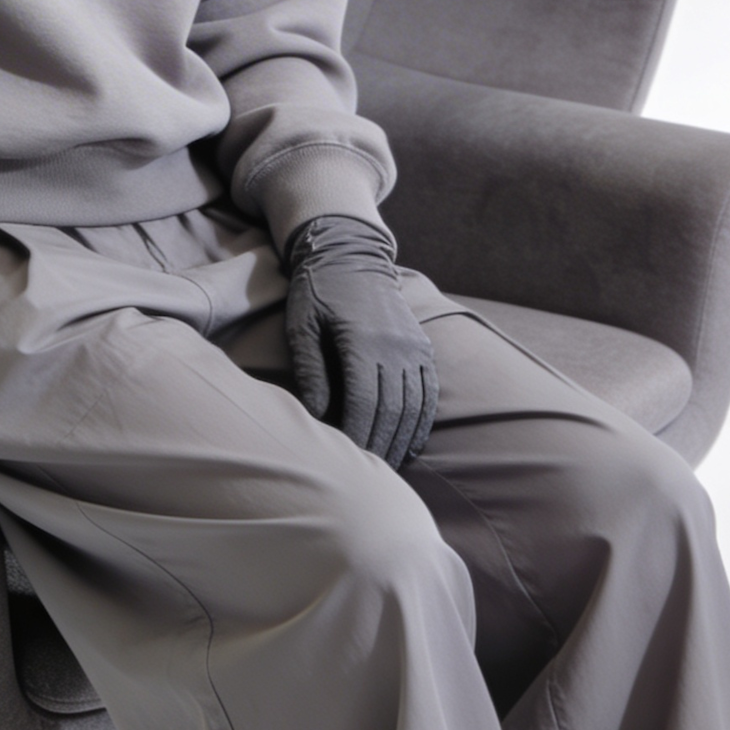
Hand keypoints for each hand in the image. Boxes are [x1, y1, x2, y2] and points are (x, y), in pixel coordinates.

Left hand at [281, 215, 437, 469]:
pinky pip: (428, 394)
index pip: (363, 403)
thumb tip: (317, 415)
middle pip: (391, 411)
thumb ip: (310, 369)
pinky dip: (420, 423)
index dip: (356, 436)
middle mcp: (396, 346)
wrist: (349, 254)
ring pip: (414, 408)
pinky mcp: (423, 347)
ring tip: (387, 467)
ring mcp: (414, 347)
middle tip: (366, 475)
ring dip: (402, 441)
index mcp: (363, 340)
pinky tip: (409, 444)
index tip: (346, 460)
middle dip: (379, 447)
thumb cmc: (315, 292)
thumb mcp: (301, 325)